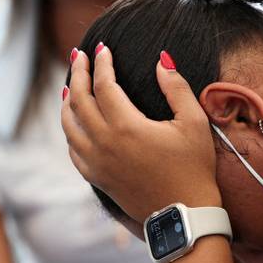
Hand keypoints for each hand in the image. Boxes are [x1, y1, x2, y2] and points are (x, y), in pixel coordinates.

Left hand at [61, 45, 221, 222]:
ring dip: (68, 101)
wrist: (184, 215)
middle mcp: (104, 143)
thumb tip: (161, 59)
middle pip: (78, 100)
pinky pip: (72, 149)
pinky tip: (75, 122)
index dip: (101, 63)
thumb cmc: (194, 168)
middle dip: (77, 73)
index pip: (103, 85)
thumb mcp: (194, 123)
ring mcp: (96, 163)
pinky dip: (70, 130)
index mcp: (126, 127)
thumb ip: (176, 87)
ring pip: (69, 125)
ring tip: (71, 85)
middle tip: (80, 56)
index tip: (102, 47)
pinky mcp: (97, 178)